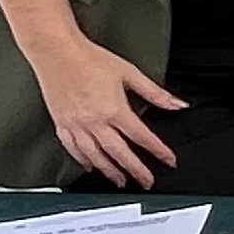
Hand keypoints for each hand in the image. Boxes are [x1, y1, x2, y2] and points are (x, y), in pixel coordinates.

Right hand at [23, 32, 182, 188]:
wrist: (56, 51)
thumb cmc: (89, 59)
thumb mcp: (129, 73)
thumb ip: (155, 93)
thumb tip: (177, 104)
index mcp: (114, 109)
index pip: (142, 136)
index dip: (159, 151)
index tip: (168, 161)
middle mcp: (94, 121)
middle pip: (119, 153)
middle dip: (135, 170)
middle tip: (145, 182)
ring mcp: (76, 125)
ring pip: (95, 156)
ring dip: (110, 171)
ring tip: (120, 180)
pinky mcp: (61, 123)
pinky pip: (72, 148)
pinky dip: (83, 160)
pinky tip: (90, 165)